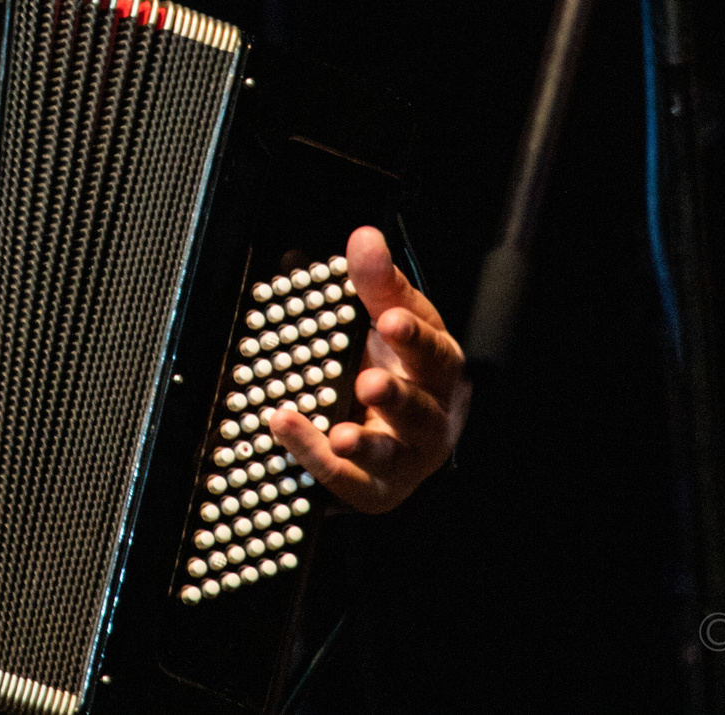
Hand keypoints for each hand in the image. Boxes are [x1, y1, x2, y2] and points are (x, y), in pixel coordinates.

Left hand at [266, 225, 468, 512]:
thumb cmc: (395, 364)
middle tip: (369, 383)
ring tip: (341, 434)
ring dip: (366, 444)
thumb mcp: (388, 318)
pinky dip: (318, 458)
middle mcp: (430, 417)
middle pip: (421, 410)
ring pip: (392, 455)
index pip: (434, 352)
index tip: (391, 319)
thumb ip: (377, 283)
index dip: (415, 338)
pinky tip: (288, 431)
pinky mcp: (374, 488)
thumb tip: (365, 237)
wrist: (394, 426)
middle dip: (397, 398)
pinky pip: (349, 480)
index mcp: (436, 369)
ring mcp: (404, 457)